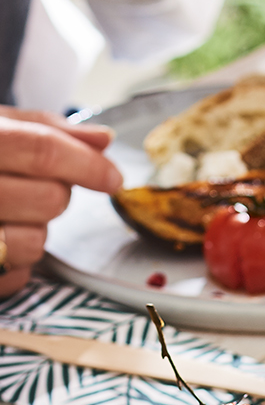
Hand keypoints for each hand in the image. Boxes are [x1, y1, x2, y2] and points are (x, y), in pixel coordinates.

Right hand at [0, 110, 121, 297]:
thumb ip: (42, 129)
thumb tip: (103, 140)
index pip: (41, 150)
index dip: (88, 165)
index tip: (112, 177)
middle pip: (49, 198)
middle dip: (57, 195)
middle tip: (30, 186)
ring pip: (36, 241)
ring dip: (34, 230)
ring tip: (3, 213)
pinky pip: (15, 275)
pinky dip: (15, 262)